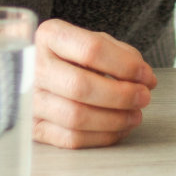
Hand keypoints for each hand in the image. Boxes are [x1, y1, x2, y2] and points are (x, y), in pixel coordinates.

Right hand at [31, 18, 156, 149]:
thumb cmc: (67, 57)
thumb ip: (119, 54)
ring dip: (115, 120)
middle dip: (122, 95)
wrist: (31, 72)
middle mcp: (33, 67)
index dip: (126, 65)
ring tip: (134, 115)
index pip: (91, 49)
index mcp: (49, 36)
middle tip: (143, 97)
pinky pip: (70, 139)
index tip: (146, 75)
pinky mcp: (32, 128)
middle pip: (81, 86)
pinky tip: (117, 128)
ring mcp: (30, 100)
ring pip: (76, 117)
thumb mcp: (90, 42)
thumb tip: (145, 78)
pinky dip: (101, 137)